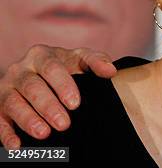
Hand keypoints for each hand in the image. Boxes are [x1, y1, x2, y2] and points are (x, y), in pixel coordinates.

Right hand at [0, 45, 116, 148]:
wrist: (37, 73)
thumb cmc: (65, 67)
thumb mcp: (80, 59)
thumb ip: (96, 61)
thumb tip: (111, 71)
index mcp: (42, 55)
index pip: (52, 68)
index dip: (63, 85)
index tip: (75, 104)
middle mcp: (21, 69)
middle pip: (32, 87)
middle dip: (48, 106)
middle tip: (64, 124)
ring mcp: (7, 87)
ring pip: (13, 102)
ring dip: (28, 119)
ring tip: (44, 133)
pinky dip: (5, 133)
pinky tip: (17, 146)